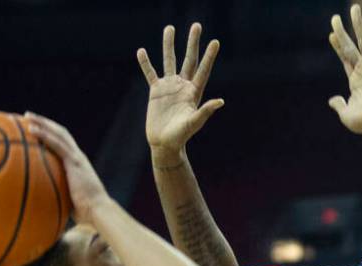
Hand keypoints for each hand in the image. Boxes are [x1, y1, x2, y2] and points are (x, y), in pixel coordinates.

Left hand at [24, 112, 109, 225]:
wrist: (97, 212)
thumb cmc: (85, 213)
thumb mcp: (68, 202)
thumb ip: (56, 196)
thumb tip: (40, 205)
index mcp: (77, 164)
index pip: (64, 143)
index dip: (51, 134)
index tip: (35, 129)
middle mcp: (78, 157)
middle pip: (61, 133)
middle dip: (44, 122)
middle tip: (27, 116)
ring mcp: (77, 158)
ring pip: (59, 133)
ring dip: (42, 123)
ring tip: (26, 116)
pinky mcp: (75, 162)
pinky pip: (57, 144)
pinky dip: (44, 135)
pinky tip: (31, 129)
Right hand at [138, 23, 223, 156]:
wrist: (164, 144)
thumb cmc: (181, 136)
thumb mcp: (194, 123)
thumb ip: (205, 111)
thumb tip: (220, 101)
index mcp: (193, 92)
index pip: (202, 70)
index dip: (209, 56)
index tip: (215, 42)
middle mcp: (182, 86)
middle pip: (188, 59)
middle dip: (192, 43)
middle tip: (196, 25)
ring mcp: (169, 87)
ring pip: (169, 61)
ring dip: (169, 45)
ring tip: (169, 28)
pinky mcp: (155, 92)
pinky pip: (150, 73)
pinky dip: (145, 63)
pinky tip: (142, 51)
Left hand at [327, 5, 361, 135]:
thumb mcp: (345, 114)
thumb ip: (339, 105)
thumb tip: (332, 100)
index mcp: (355, 80)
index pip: (345, 58)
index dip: (338, 46)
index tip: (331, 35)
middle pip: (352, 45)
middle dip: (345, 31)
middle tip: (336, 17)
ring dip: (359, 25)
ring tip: (354, 9)